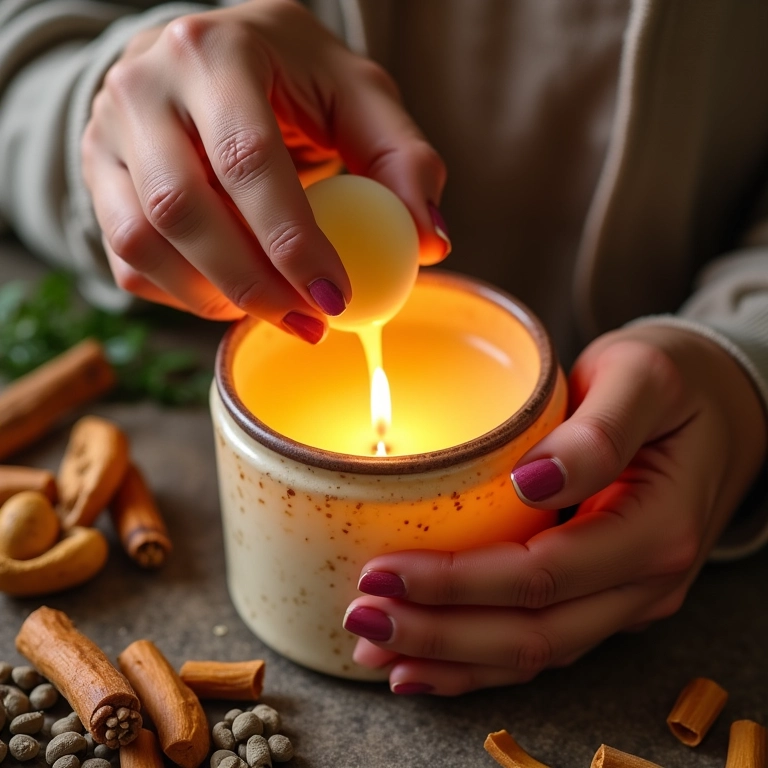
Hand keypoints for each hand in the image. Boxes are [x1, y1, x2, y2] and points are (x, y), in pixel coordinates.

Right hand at [81, 0, 447, 339]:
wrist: (208, 57)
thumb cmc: (292, 78)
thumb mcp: (359, 97)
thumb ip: (403, 162)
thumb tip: (430, 243)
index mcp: (215, 53)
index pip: (248, 161)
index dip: (292, 242)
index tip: (337, 298)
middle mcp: (143, 87)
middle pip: (183, 210)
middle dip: (254, 285)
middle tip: (311, 323)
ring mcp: (106, 134)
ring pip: (143, 242)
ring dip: (216, 298)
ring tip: (279, 312)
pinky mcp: (95, 178)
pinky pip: (128, 259)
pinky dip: (184, 294)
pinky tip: (235, 294)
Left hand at [344, 325, 766, 693]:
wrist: (719, 407)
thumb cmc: (677, 383)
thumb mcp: (644, 377)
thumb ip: (598, 431)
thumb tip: (533, 480)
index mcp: (655, 529)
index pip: (542, 576)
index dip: (458, 584)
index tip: (383, 570)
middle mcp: (644, 582)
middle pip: (531, 633)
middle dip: (437, 634)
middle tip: (360, 619)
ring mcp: (626, 598)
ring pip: (533, 654)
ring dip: (449, 658)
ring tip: (375, 650)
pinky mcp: (605, 596)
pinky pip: (541, 642)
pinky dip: (480, 660)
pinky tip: (427, 664)